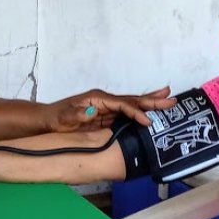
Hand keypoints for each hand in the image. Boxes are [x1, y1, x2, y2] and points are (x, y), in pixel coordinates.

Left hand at [45, 86, 175, 132]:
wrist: (48, 120)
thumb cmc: (56, 119)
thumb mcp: (64, 118)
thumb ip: (77, 115)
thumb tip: (91, 112)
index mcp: (97, 99)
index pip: (122, 105)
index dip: (135, 112)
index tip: (148, 121)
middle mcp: (105, 100)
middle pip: (131, 100)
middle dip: (151, 100)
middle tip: (171, 98)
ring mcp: (107, 108)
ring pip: (132, 105)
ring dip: (150, 102)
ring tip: (168, 98)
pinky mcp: (106, 116)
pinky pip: (127, 114)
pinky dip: (141, 112)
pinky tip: (151, 112)